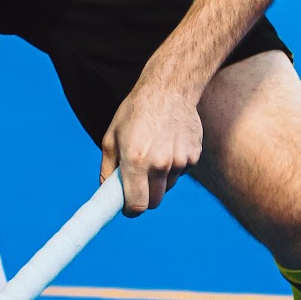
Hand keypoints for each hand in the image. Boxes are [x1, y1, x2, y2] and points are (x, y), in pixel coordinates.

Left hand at [100, 72, 203, 214]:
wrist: (169, 89)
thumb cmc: (135, 112)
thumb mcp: (111, 137)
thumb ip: (108, 169)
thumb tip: (107, 192)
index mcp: (136, 160)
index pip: (137, 205)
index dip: (130, 210)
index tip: (127, 207)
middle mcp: (160, 164)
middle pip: (154, 201)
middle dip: (144, 197)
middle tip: (137, 184)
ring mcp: (180, 161)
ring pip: (168, 186)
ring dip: (159, 180)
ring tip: (154, 154)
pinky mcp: (194, 156)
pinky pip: (181, 173)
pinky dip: (173, 167)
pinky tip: (168, 145)